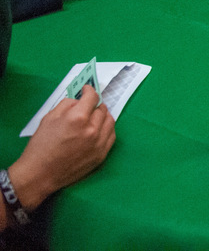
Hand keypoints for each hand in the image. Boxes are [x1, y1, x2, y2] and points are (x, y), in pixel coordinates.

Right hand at [6, 86, 114, 211]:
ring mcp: (99, 143)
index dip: (89, 91)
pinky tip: (98, 129)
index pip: (92, 97)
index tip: (86, 90)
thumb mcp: (49, 118)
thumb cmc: (41, 146)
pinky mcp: (102, 155)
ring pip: (110, 121)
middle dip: (94, 105)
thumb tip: (79, 101)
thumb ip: (67, 105)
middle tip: (88, 106)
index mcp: (78, 118)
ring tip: (94, 117)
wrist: (39, 175)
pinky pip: (111, 136)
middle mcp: (92, 129)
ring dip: (102, 116)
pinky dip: (106, 129)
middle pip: (102, 109)